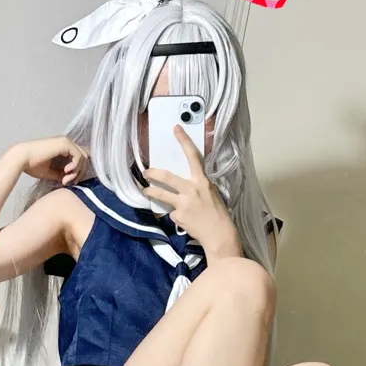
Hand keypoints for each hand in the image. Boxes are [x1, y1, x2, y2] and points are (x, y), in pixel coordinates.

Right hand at [16, 136, 87, 185]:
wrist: (21, 159)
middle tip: (69, 182)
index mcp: (62, 148)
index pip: (78, 159)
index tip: (68, 182)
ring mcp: (66, 142)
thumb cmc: (32, 165)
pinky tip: (66, 172)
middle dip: (79, 173)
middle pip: (84, 158)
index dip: (77, 172)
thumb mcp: (51, 172)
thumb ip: (62, 173)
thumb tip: (72, 178)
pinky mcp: (65, 143)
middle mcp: (65, 143)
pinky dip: (75, 166)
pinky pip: (78, 156)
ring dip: (77, 172)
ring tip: (65, 180)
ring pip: (83, 157)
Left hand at [142, 126, 239, 254]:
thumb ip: (199, 186)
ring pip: (161, 194)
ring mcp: (183, 203)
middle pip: (167, 176)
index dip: (183, 141)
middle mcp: (191, 190)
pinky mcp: (178, 216)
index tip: (176, 129)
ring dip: (151, 191)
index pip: (193, 156)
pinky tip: (182, 220)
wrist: (219, 236)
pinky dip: (174, 215)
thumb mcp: (212, 194)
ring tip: (145, 190)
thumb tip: (186, 182)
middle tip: (146, 171)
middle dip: (153, 173)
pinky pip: (171, 213)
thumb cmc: (219, 215)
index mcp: (203, 181)